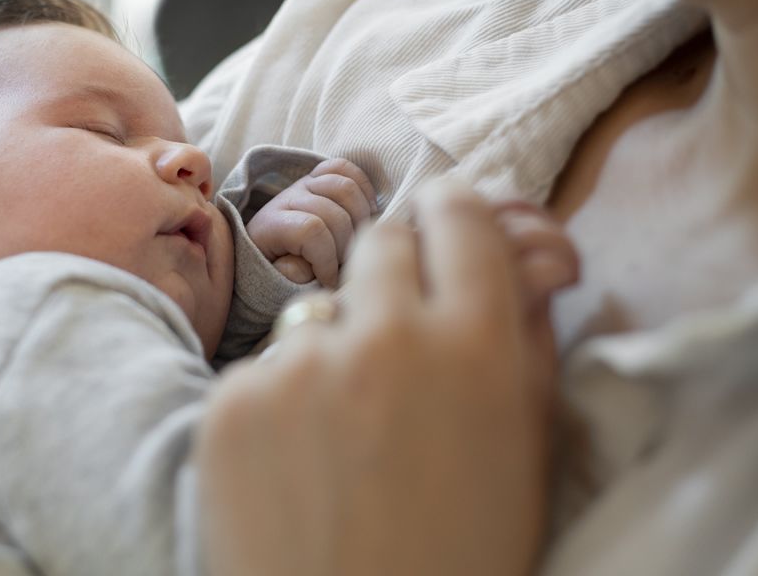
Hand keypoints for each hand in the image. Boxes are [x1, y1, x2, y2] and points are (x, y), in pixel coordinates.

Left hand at [197, 179, 576, 575]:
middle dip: (397, 272)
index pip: (460, 215)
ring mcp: (297, 368)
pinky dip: (283, 400)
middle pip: (382, 242)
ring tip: (349, 432)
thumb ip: (527, 335)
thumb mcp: (527, 448)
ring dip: (338, 346)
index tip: (448, 226)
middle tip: (401, 331)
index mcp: (476, 347)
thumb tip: (527, 247)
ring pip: (320, 311)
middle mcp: (385, 339)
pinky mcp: (231, 403)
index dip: (455, 216)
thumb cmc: (465, 554)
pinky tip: (300, 463)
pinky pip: (265, 369)